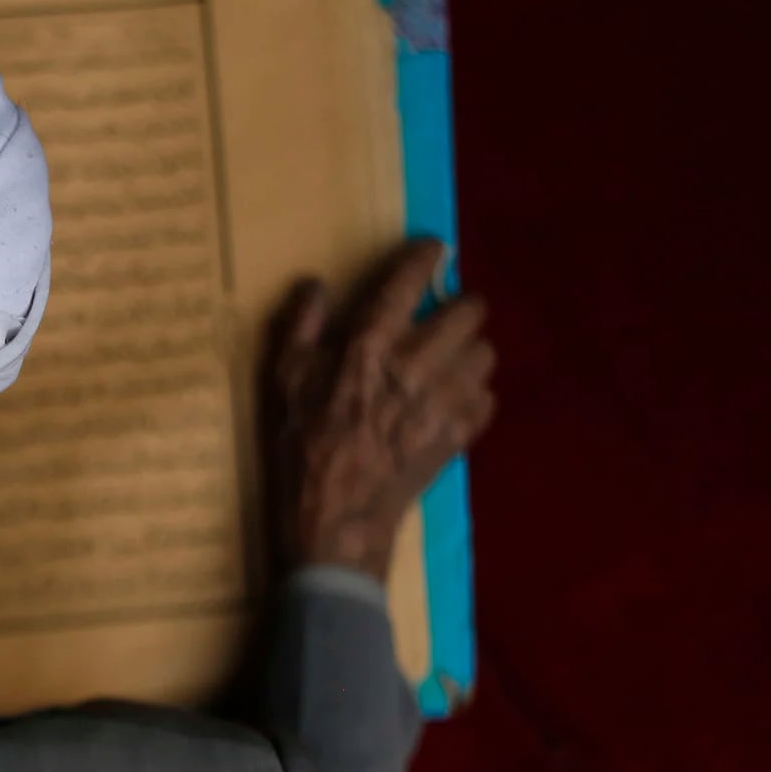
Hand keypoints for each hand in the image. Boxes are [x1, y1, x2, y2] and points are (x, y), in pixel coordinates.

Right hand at [265, 240, 494, 580]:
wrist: (335, 520)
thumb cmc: (302, 447)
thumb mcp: (282, 381)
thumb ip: (300, 325)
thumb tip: (316, 285)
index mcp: (370, 342)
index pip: (410, 279)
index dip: (426, 256)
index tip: (431, 251)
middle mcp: (417, 363)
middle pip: (470, 311)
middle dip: (459, 307)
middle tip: (443, 315)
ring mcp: (446, 401)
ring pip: (486, 353)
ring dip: (469, 351)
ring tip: (449, 360)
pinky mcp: (460, 435)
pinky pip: (488, 398)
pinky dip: (474, 395)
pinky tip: (451, 403)